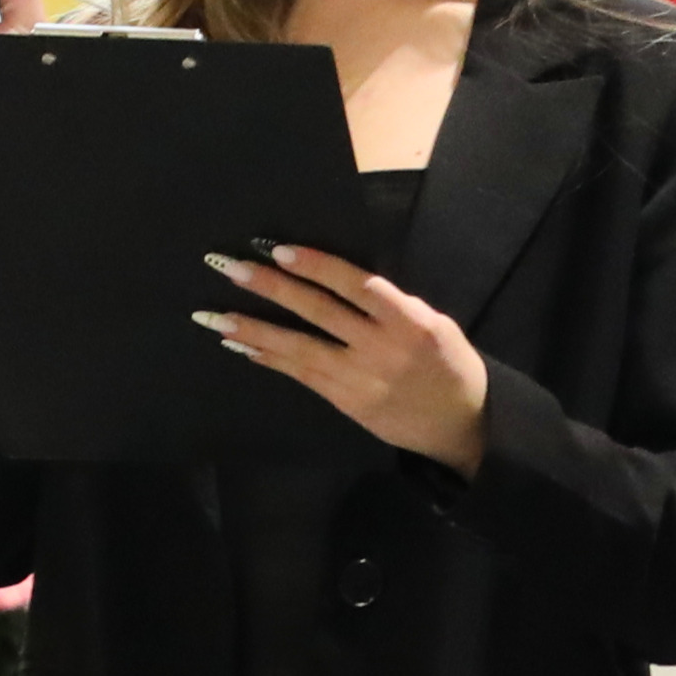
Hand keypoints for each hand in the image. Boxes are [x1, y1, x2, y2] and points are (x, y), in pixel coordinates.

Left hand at [203, 242, 489, 468]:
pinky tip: (242, 344)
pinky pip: (301, 375)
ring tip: (216, 315)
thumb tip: (344, 284)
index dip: (317, 266)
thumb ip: (393, 304)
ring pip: (299, 348)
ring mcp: (359, 379)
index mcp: (408, 322)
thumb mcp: (435, 324)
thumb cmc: (449, 365)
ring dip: (254, 329)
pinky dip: (270, 358)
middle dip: (271, 288)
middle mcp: (381, 349)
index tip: (279, 249)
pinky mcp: (345, 402)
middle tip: (231, 267)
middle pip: (318, 312)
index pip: (356, 285)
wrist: (459, 425)